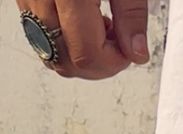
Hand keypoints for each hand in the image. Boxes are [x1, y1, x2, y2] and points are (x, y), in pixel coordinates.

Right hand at [16, 0, 148, 78]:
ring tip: (100, 25)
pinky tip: (81, 19)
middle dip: (98, 64)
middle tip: (118, 40)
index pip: (87, 55)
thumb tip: (137, 54)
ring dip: (80, 55)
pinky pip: (41, 37)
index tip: (130, 50)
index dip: (114, 63)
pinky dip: (64, 42)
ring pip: (51, 55)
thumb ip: (131, 14)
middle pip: (66, 62)